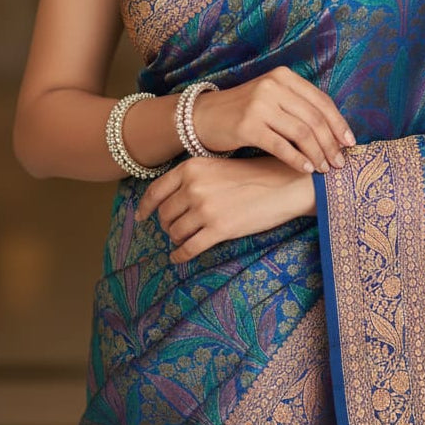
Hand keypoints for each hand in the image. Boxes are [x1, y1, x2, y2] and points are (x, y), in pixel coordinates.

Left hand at [134, 155, 316, 262]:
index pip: (156, 191)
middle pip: (165, 214)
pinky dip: (180, 255)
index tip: (141, 217)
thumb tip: (170, 202)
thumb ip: (192, 179)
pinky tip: (179, 257)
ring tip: (185, 239)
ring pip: (175, 232)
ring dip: (177, 239)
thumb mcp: (217, 167)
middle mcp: (193, 187)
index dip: (145, 207)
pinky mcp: (218, 229)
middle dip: (167, 225)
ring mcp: (205, 208)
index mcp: (191, 168)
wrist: (283, 184)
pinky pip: (189, 248)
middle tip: (175, 229)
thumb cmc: (253, 175)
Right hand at [192, 66, 354, 173]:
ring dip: (318, 154)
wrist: (204, 116)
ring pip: (301, 133)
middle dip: (331, 143)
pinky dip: (298, 159)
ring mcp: (259, 104)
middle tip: (339, 163)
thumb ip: (299, 106)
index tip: (350, 143)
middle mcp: (273, 86)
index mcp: (284, 76)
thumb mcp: (273, 97)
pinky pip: (281, 146)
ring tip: (325, 168)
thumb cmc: (244, 110)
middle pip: (314, 118)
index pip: (321, 101)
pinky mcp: (247, 125)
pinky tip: (306, 169)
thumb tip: (336, 131)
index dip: (339, 124)